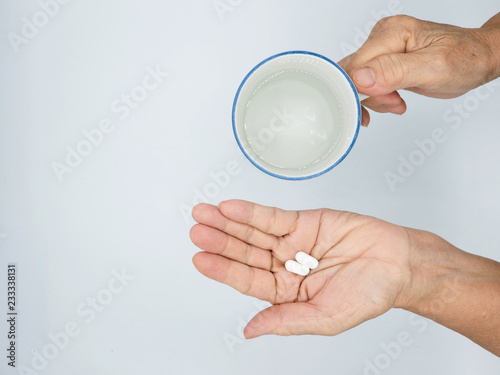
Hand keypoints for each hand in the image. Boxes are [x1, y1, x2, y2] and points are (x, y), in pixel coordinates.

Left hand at [190, 200, 412, 337]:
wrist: (399, 263)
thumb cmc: (370, 293)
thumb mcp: (326, 317)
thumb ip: (286, 321)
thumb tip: (251, 330)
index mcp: (286, 293)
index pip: (247, 280)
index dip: (223, 270)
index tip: (201, 259)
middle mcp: (284, 266)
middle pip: (245, 253)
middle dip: (220, 242)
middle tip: (197, 232)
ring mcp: (292, 242)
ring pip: (253, 232)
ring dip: (228, 223)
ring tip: (205, 214)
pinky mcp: (303, 221)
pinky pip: (272, 216)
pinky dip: (251, 212)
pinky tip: (231, 208)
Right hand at [339, 14, 499, 125]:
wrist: (478, 59)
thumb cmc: (464, 58)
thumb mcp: (432, 68)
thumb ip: (393, 72)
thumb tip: (360, 78)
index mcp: (392, 32)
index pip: (356, 65)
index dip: (360, 90)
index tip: (378, 103)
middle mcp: (383, 37)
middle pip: (352, 73)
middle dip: (368, 96)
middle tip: (393, 103)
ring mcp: (382, 50)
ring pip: (357, 82)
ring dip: (375, 99)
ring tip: (398, 102)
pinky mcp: (384, 63)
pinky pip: (366, 84)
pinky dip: (377, 98)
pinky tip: (394, 100)